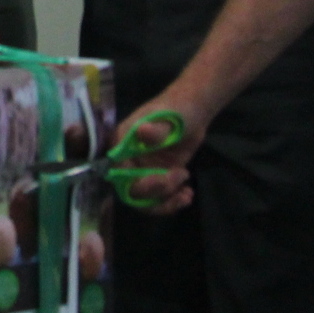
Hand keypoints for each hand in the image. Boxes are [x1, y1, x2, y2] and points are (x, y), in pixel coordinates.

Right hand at [108, 94, 208, 214]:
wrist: (194, 113)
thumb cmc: (177, 109)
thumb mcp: (169, 117)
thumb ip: (156, 129)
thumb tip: (142, 131)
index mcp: (122, 143)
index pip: (120, 173)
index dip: (140, 183)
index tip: (164, 179)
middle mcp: (128, 160)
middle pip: (132, 191)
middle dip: (156, 195)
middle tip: (179, 181)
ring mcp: (143, 171)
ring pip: (145, 200)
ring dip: (166, 203)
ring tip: (186, 195)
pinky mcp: (158, 178)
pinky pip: (159, 198)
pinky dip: (173, 202)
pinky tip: (188, 194)